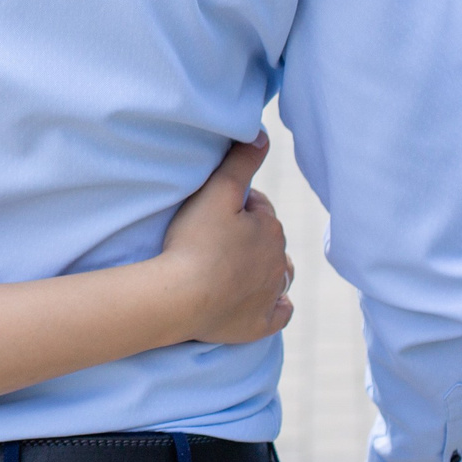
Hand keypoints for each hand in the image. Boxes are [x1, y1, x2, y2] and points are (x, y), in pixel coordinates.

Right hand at [156, 133, 292, 344]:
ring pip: (279, 277)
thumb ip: (240, 162)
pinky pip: (278, 314)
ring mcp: (270, 296)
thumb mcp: (216, 191)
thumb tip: (262, 136)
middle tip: (216, 238)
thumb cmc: (195, 241)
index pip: (260, 210)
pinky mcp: (260, 325)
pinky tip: (261, 303)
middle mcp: (279, 263)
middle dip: (251, 237)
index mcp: (271, 230)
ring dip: (267, 271)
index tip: (214, 211)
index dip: (238, 207)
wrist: (182, 296)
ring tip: (238, 268)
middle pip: (269, 243)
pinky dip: (273, 306)